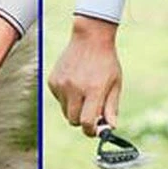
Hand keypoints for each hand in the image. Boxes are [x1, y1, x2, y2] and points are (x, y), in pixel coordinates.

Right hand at [48, 16, 121, 135]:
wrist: (90, 38)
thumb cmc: (106, 62)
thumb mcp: (115, 83)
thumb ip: (112, 107)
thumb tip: (110, 128)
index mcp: (93, 90)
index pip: (87, 123)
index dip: (91, 130)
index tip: (95, 128)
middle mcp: (75, 88)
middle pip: (74, 120)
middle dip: (82, 120)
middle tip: (91, 111)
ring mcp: (61, 84)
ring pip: (65, 111)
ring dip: (74, 108)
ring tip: (84, 91)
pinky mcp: (53, 81)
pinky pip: (59, 99)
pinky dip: (67, 97)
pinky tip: (75, 82)